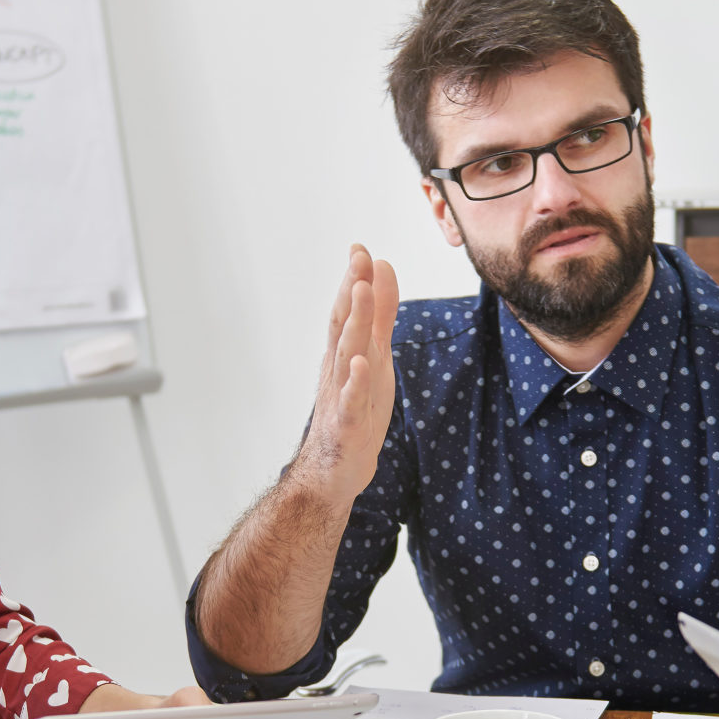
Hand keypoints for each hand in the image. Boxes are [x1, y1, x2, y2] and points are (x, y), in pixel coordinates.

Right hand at [294, 245, 398, 505]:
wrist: (335, 471)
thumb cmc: (356, 410)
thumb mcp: (374, 358)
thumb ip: (380, 316)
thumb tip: (383, 269)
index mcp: (346, 353)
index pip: (347, 311)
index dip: (354, 279)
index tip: (360, 247)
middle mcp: (339, 370)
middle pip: (344, 326)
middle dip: (353, 291)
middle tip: (358, 258)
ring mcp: (340, 397)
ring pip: (347, 356)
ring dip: (354, 324)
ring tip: (361, 293)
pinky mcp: (346, 427)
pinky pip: (350, 402)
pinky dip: (354, 382)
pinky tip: (361, 363)